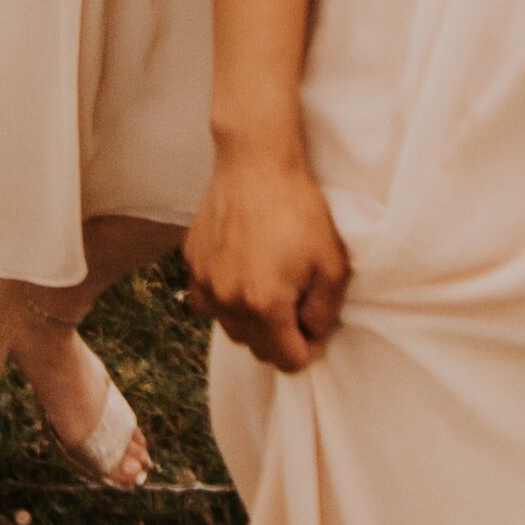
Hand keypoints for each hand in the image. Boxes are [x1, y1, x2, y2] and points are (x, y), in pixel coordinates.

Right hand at [190, 157, 353, 369]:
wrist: (256, 164)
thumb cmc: (299, 210)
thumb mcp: (332, 265)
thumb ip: (324, 313)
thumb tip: (311, 334)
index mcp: (264, 306)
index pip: (287, 361)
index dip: (308, 351)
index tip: (315, 328)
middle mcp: (227, 301)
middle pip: (257, 349)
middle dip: (281, 338)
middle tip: (297, 305)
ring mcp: (204, 282)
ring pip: (231, 328)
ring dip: (253, 322)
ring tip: (270, 289)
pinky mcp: (192, 263)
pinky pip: (210, 300)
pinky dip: (228, 298)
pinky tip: (245, 272)